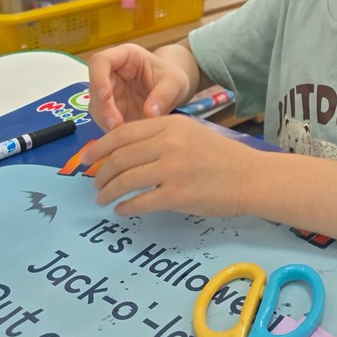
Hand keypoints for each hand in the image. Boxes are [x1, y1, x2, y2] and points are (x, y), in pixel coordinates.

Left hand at [81, 115, 255, 216]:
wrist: (250, 177)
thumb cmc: (221, 157)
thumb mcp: (190, 134)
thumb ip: (160, 136)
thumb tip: (125, 150)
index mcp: (170, 125)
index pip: (122, 134)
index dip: (99, 147)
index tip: (86, 159)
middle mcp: (168, 144)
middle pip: (119, 158)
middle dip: (100, 173)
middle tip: (95, 184)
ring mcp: (172, 170)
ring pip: (125, 181)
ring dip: (108, 192)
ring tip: (102, 198)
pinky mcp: (176, 195)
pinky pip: (139, 202)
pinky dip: (125, 208)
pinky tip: (122, 210)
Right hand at [88, 43, 192, 130]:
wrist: (173, 91)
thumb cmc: (172, 79)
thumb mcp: (175, 83)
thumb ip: (164, 95)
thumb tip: (150, 113)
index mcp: (125, 57)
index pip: (100, 61)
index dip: (98, 77)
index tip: (105, 96)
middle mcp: (111, 74)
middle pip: (95, 89)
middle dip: (104, 108)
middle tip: (116, 125)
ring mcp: (110, 93)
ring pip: (97, 108)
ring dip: (106, 122)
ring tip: (124, 134)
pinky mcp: (111, 111)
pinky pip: (105, 121)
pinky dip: (112, 131)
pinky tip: (126, 139)